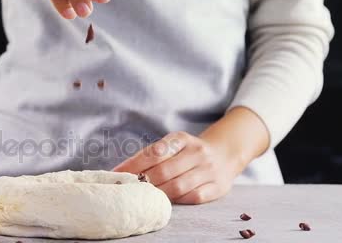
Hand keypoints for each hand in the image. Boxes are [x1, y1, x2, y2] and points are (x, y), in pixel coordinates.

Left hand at [113, 131, 239, 203]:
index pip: (154, 152)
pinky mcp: (217, 186)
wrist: (225, 153)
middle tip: (129, 189)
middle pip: (164, 170)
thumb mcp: (174, 144)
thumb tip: (122, 171)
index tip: (117, 174)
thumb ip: (152, 155)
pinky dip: (178, 200)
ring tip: (144, 198)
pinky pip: (194, 197)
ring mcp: (208, 170)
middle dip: (144, 182)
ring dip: (158, 193)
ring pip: (178, 186)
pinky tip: (167, 202)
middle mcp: (196, 152)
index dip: (133, 164)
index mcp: (181, 139)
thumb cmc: (188, 152)